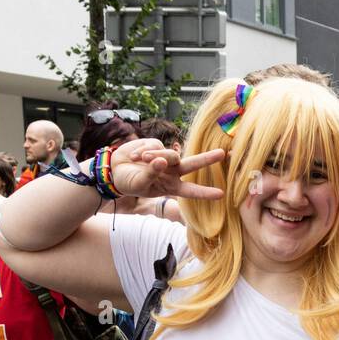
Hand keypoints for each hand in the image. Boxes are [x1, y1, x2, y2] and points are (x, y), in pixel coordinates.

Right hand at [108, 139, 224, 201]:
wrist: (115, 170)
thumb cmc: (129, 183)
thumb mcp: (140, 184)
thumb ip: (151, 173)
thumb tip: (162, 161)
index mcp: (171, 187)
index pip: (191, 191)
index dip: (205, 193)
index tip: (221, 194)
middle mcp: (172, 172)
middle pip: (192, 164)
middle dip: (207, 159)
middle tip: (222, 154)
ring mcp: (166, 158)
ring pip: (170, 154)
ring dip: (156, 157)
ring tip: (140, 160)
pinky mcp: (157, 145)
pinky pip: (155, 146)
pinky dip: (144, 151)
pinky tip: (135, 156)